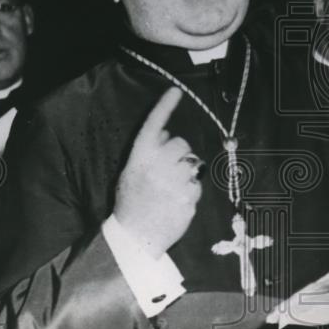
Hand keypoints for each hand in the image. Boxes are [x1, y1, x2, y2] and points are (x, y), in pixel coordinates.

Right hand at [114, 87, 203, 257]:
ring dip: (186, 173)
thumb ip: (147, 152)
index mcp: (140, 158)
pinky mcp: (189, 197)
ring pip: (193, 164)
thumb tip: (166, 133)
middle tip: (168, 171)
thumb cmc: (132, 203)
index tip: (175, 91)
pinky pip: (198, 185)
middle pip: (182, 144)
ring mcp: (174, 181)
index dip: (164, 106)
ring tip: (171, 189)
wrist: (135, 237)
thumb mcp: (131, 172)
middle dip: (179, 154)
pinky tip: (176, 201)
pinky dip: (191, 191)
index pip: (153, 125)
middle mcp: (157, 165)